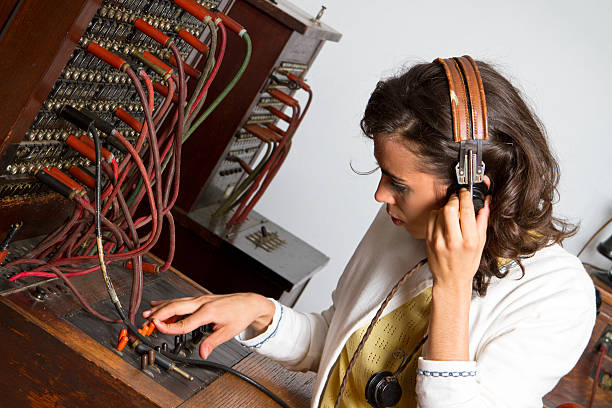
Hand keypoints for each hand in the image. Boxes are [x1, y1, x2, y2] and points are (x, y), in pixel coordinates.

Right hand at [142, 292, 274, 358]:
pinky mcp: (200, 299)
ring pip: (177, 302)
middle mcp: (202, 303)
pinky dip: (169, 304)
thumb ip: (213, 342)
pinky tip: (159, 305)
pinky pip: (182, 301)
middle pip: (176, 307)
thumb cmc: (240, 315)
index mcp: (208, 311)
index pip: (184, 322)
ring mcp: (200, 299)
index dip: (169, 327)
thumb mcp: (228, 332)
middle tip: (146, 321)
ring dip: (161, 308)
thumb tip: (203, 353)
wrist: (248, 302)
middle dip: (159, 314)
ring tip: (147, 314)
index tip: (157, 328)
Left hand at [424, 188, 489, 360]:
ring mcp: (438, 241)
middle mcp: (453, 241)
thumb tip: (486, 202)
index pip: (466, 211)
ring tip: (451, 210)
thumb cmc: (467, 264)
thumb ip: (482, 222)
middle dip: (454, 199)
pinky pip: (430, 219)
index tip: (466, 192)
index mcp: (469, 241)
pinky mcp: (428, 241)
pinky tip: (442, 219)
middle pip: (450, 209)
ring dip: (446, 206)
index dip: (466, 196)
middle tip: (458, 199)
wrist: (450, 280)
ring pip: (439, 212)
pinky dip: (436, 214)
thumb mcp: (481, 244)